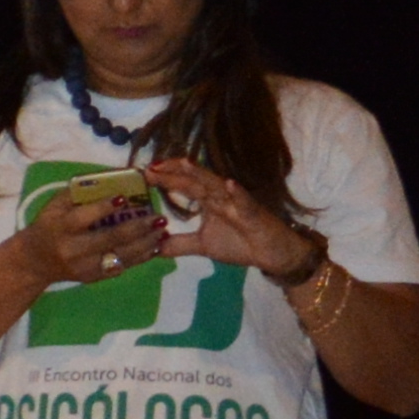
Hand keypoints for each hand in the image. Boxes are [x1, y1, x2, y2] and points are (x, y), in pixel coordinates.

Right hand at [22, 176, 167, 285]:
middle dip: (137, 228)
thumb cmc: (48, 226)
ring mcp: (84, 267)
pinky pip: (121, 268)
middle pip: (109, 239)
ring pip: (120, 256)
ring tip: (162, 231)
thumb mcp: (54, 205)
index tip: (124, 198)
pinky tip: (155, 246)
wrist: (35, 262)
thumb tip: (112, 179)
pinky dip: (141, 257)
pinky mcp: (93, 278)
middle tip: (158, 217)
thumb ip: (78, 193)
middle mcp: (73, 249)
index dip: (104, 208)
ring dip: (145, 243)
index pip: (83, 218)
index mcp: (60, 227)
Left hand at [146, 157, 320, 279]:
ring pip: (218, 186)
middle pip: (196, 181)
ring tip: (185, 164)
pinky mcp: (254, 214)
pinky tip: (230, 184)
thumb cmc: (241, 244)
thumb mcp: (203, 245)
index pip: (185, 186)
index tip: (146, 172)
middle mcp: (221, 197)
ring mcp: (238, 203)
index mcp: (209, 202)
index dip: (167, 179)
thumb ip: (180, 244)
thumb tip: (154, 247)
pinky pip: (246, 203)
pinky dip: (238, 194)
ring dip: (203, 175)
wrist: (273, 254)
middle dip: (175, 173)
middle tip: (153, 167)